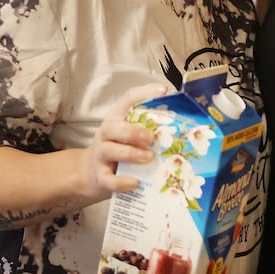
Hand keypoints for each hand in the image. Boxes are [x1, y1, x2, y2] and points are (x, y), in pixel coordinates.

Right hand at [82, 83, 165, 198]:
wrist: (91, 175)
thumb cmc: (120, 149)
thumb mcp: (131, 135)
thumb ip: (150, 127)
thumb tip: (183, 124)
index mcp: (117, 119)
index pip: (127, 100)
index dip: (144, 93)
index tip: (163, 91)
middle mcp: (106, 134)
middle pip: (112, 126)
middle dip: (133, 131)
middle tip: (151, 137)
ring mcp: (100, 155)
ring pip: (109, 150)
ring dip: (131, 154)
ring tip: (149, 158)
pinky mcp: (100, 177)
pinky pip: (108, 180)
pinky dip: (122, 182)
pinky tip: (136, 182)